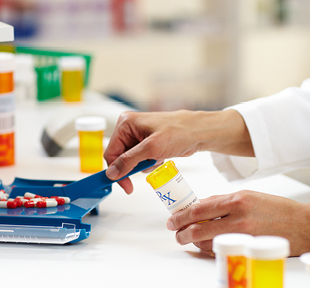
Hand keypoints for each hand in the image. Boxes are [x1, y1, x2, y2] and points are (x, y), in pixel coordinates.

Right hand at [104, 110, 252, 193]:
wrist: (199, 132)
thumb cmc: (179, 132)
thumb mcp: (151, 149)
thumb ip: (128, 161)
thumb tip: (112, 173)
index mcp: (125, 123)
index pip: (111, 152)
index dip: (116, 170)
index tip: (124, 185)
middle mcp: (130, 128)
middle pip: (120, 157)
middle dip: (134, 166)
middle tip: (147, 168)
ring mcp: (139, 135)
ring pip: (131, 160)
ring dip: (143, 165)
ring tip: (157, 158)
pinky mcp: (148, 142)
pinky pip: (141, 159)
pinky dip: (150, 163)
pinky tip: (161, 157)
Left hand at [165, 190, 309, 255]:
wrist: (305, 225)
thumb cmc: (279, 210)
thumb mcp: (250, 196)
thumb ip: (225, 201)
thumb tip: (203, 206)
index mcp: (238, 199)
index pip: (200, 208)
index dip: (182, 215)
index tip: (174, 219)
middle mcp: (239, 216)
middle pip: (199, 228)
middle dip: (182, 232)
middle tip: (177, 232)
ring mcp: (243, 235)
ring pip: (208, 242)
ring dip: (195, 241)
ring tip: (191, 238)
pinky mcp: (249, 248)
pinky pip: (222, 250)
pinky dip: (210, 248)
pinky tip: (207, 244)